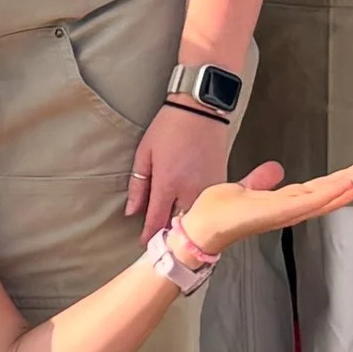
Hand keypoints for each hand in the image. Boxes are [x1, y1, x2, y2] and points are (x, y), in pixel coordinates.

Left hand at [126, 103, 233, 242]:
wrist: (201, 109)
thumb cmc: (169, 127)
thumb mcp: (145, 153)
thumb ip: (138, 185)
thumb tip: (131, 212)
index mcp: (167, 183)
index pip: (157, 220)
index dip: (149, 234)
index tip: (144, 243)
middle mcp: (189, 190)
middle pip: (178, 223)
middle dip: (168, 232)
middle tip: (159, 238)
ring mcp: (208, 187)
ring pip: (196, 217)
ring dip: (186, 224)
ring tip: (175, 228)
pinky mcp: (221, 182)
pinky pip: (209, 204)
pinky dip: (200, 211)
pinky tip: (193, 211)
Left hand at [177, 155, 352, 258]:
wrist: (201, 228)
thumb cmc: (218, 213)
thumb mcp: (245, 188)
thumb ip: (261, 180)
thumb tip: (275, 168)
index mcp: (286, 203)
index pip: (324, 189)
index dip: (346, 178)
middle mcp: (291, 210)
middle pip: (334, 193)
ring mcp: (287, 212)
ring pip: (328, 196)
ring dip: (352, 182)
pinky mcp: (277, 212)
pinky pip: (309, 202)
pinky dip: (329, 193)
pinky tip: (346, 183)